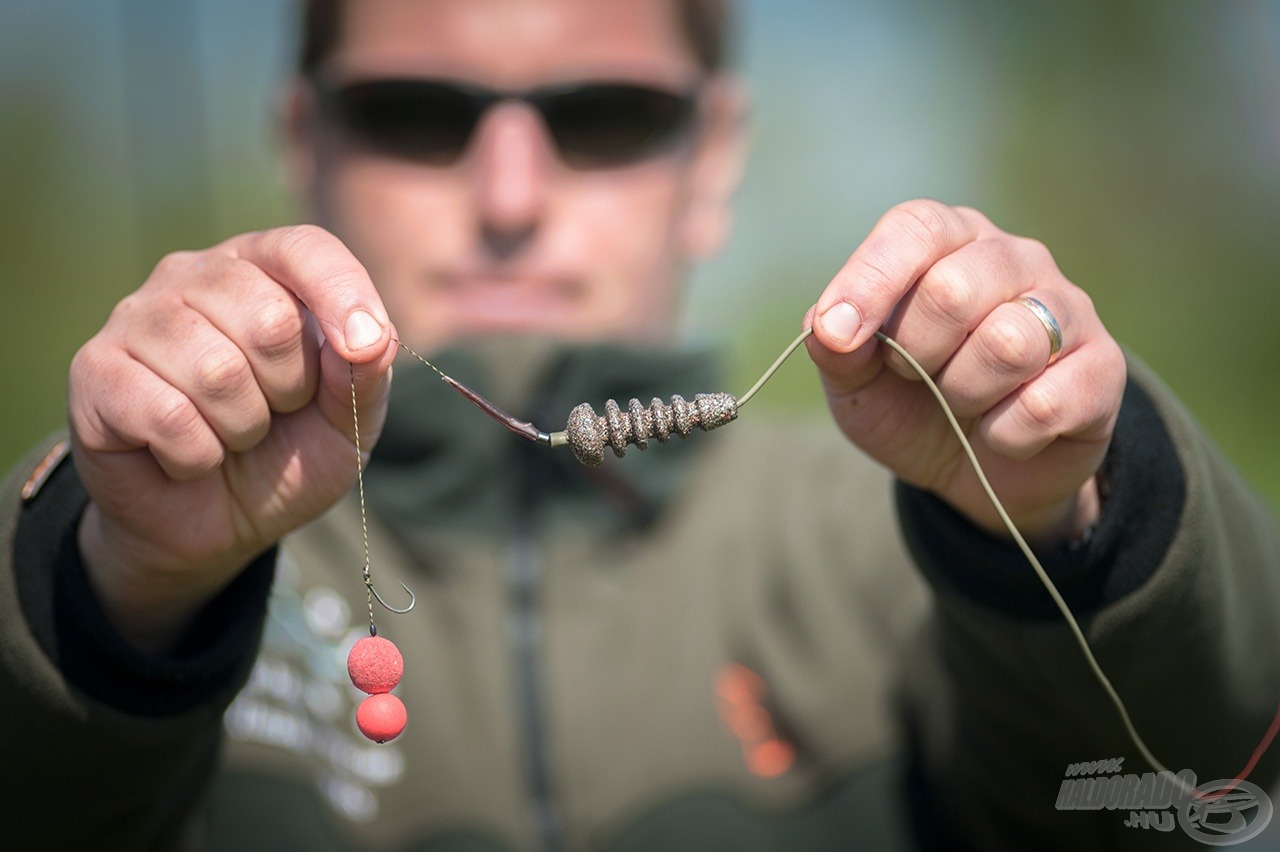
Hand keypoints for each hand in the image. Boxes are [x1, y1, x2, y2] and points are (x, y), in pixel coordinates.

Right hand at [69, 225, 396, 652]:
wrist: (214, 526)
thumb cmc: (284, 457)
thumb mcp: (346, 423)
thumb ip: (365, 376)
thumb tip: (373, 338)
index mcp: (260, 270)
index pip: (304, 249)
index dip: (343, 295)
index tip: (365, 348)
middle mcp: (192, 277)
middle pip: (269, 317)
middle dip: (289, 389)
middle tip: (272, 413)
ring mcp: (136, 318)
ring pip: (217, 370)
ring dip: (242, 427)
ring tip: (229, 435)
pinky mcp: (95, 371)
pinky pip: (168, 416)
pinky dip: (196, 456)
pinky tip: (187, 456)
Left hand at [805, 200, 1125, 545]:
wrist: (979, 473)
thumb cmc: (912, 405)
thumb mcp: (857, 382)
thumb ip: (835, 348)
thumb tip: (827, 325)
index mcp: (950, 243)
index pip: (916, 229)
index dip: (871, 279)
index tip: (837, 333)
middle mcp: (1015, 259)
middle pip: (955, 288)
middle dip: (915, 351)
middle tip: (913, 376)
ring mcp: (1068, 309)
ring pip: (1007, 344)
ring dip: (962, 393)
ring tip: (960, 402)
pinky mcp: (1103, 369)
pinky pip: (1044, 404)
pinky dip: (1005, 435)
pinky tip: (1002, 433)